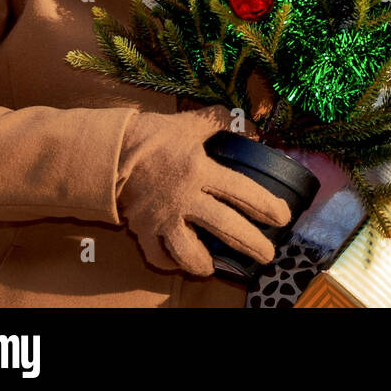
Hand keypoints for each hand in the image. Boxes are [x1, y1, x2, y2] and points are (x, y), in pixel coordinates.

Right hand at [115, 106, 291, 277]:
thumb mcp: (189, 123)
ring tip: (215, 268)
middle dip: (251, 243)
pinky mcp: (142, 229)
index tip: (283, 216)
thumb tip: (249, 124)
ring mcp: (163, 218)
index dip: (266, 205)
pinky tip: (178, 264)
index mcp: (201, 171)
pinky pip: (157, 254)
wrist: (107, 150)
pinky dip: (168, 262)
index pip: (243, 191)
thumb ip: (219, 122)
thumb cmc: (152, 135)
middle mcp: (186, 199)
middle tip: (268, 255)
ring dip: (204, 262)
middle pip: (226, 227)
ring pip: (189, 251)